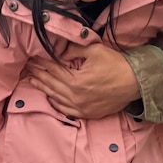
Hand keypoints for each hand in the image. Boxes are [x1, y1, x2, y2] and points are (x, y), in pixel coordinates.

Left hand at [25, 41, 139, 118]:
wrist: (135, 83)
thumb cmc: (116, 64)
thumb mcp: (95, 50)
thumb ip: (74, 49)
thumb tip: (61, 53)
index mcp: (76, 81)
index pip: (53, 70)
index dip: (42, 63)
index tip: (33, 58)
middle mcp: (76, 97)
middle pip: (51, 84)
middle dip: (38, 75)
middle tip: (27, 68)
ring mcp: (81, 107)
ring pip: (56, 98)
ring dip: (43, 88)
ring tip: (32, 80)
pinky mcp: (87, 113)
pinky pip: (66, 110)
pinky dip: (56, 103)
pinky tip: (49, 97)